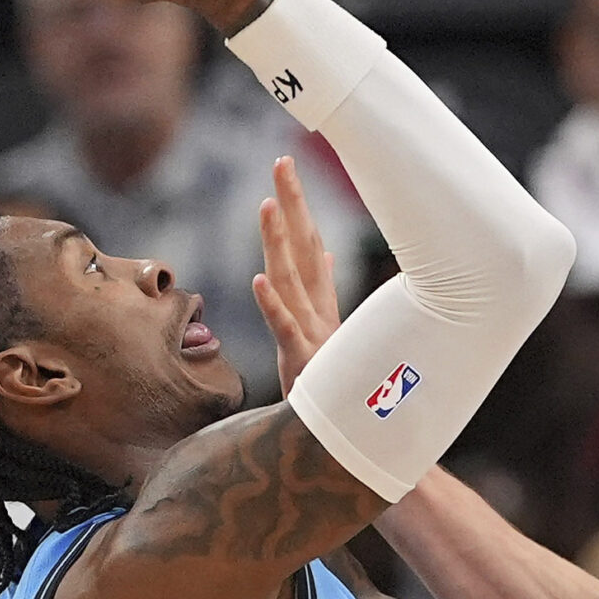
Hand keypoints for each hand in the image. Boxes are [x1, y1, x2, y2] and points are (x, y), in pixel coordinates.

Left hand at [252, 157, 341, 398]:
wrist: (341, 435)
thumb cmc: (334, 382)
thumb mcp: (329, 331)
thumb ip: (325, 290)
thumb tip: (327, 255)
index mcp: (322, 303)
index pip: (310, 244)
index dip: (297, 206)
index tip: (285, 168)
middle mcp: (318, 311)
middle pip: (304, 249)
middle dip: (293, 205)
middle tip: (282, 163)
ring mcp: (312, 334)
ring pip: (292, 281)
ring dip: (281, 242)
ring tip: (268, 206)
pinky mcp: (303, 361)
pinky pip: (285, 328)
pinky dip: (273, 304)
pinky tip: (258, 280)